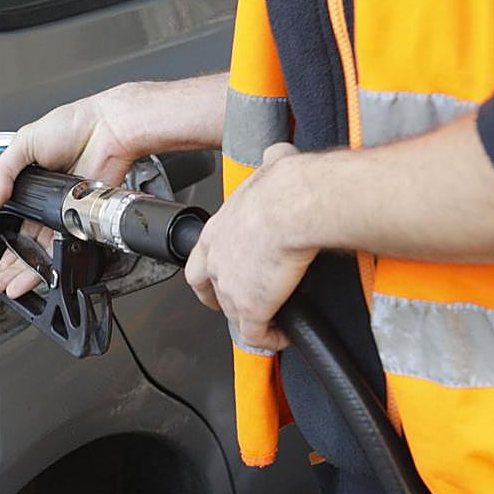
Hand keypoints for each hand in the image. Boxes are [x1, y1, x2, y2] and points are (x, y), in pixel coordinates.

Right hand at [0, 83, 152, 296]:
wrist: (105, 132)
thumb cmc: (72, 126)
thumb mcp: (23, 142)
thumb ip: (2, 172)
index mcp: (26, 179)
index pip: (4, 212)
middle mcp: (43, 198)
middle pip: (22, 236)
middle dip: (8, 260)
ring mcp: (60, 210)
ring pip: (39, 247)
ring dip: (25, 268)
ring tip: (11, 284)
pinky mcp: (77, 218)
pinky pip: (60, 245)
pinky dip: (48, 262)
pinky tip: (37, 274)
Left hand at [184, 143, 316, 350]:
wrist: (294, 206)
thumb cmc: (285, 187)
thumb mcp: (271, 166)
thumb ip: (270, 163)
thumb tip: (279, 154)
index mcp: (218, 229)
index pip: (198, 261)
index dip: (207, 275)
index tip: (214, 281)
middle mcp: (218, 259)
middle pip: (210, 290)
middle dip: (220, 302)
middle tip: (237, 308)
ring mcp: (231, 287)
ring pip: (234, 314)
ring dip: (249, 321)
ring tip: (267, 323)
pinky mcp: (251, 308)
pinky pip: (255, 334)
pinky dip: (268, 339)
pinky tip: (280, 337)